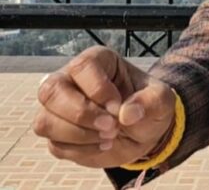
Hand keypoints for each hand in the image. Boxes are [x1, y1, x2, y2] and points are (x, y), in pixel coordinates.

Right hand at [33, 45, 176, 168]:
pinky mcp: (56, 134)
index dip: (98, 89)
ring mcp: (58, 108)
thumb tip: (127, 113)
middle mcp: (70, 80)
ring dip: (80, 135)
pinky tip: (103, 144)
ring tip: (110, 137)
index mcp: (96, 61)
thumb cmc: (148, 106)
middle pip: (51, 91)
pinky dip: (81, 150)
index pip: (82, 67)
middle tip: (111, 127)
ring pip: (45, 121)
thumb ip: (151, 101)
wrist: (143, 132)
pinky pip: (54, 144)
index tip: (119, 108)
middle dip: (81, 114)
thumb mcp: (161, 100)